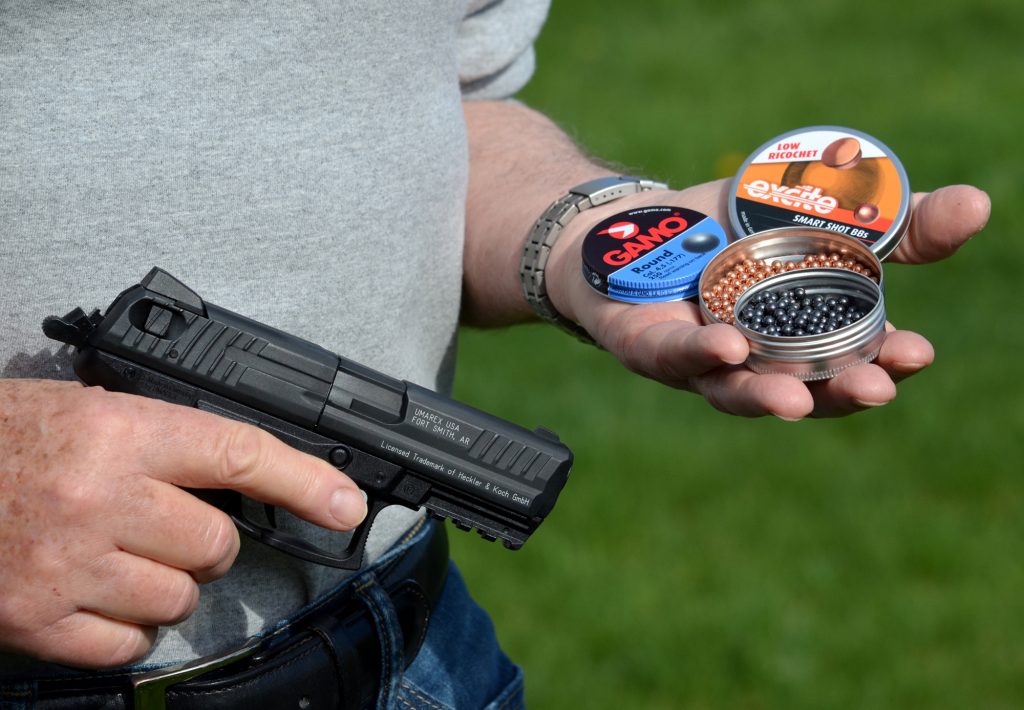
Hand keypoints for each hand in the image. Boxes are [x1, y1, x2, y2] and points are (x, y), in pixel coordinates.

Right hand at [0, 379, 366, 667]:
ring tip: (123, 557)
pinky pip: (129, 644)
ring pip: (180, 598)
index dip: (304, 482)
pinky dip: (128, 628)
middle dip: (206, 542)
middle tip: (167, 524)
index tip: (345, 504)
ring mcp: (69, 565)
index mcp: (119, 433)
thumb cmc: (5, 437)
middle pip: (217, 544)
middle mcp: (100, 499)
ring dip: (168, 585)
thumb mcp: (90, 411)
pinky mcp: (37, 619)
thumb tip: (244, 473)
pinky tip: (100, 596)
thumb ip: (164, 441)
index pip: (238, 456)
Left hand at [546, 179, 989, 418]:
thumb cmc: (729, 231)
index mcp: (803, 338)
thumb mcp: (816, 212)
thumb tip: (979, 206)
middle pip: (804, 390)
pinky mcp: (647, 347)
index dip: (887, 364)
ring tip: (796, 399)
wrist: (637, 223)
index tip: (918, 354)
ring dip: (768, 396)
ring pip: (736, 390)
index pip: (853, 363)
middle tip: (877, 389)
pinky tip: (725, 348)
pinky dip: (698, 356)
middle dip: (840, 393)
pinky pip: (673, 357)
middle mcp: (756, 362)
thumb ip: (889, 223)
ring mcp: (699, 363)